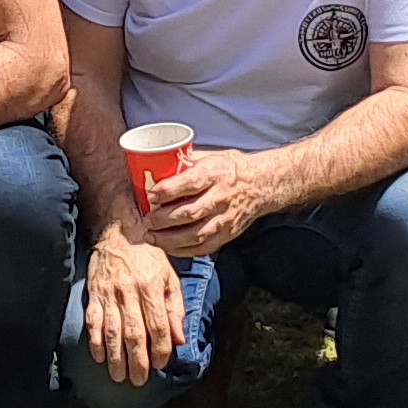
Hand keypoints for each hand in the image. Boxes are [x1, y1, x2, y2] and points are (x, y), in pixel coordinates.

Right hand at [82, 225, 186, 385]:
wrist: (119, 229)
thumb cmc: (148, 254)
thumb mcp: (169, 276)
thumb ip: (175, 308)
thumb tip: (179, 339)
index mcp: (152, 286)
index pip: (158, 325)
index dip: (160, 349)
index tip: (161, 365)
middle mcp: (131, 291)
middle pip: (134, 333)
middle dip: (137, 361)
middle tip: (139, 381)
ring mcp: (110, 293)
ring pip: (112, 331)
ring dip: (116, 357)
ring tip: (119, 376)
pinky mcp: (94, 293)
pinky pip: (93, 321)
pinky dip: (95, 341)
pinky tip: (100, 357)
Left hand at [140, 145, 277, 256]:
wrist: (261, 185)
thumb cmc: (231, 168)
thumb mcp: (211, 157)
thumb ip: (187, 162)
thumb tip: (157, 164)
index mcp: (215, 174)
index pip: (189, 183)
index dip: (168, 191)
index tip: (150, 195)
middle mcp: (220, 197)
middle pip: (189, 212)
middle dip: (163, 219)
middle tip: (146, 221)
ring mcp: (225, 218)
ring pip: (195, 234)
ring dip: (170, 239)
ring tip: (151, 237)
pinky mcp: (227, 234)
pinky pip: (204, 247)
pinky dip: (184, 251)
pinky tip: (169, 248)